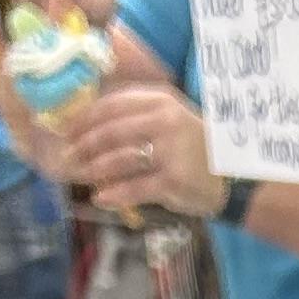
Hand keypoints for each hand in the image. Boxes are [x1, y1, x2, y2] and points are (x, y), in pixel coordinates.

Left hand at [53, 77, 219, 218]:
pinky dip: (113, 194)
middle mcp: (165, 121)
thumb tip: (88, 122)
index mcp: (160, 100)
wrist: (233, 174)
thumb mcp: (169, 117)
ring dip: (93, 169)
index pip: (111, 105)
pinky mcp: (173, 180)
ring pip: (118, 159)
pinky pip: (134, 187)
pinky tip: (99, 197)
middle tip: (67, 157)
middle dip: (83, 146)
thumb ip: (136, 114)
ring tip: (80, 176)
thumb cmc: (193, 145)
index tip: (66, 131)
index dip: (84, 118)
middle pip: (110, 131)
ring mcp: (170, 151)